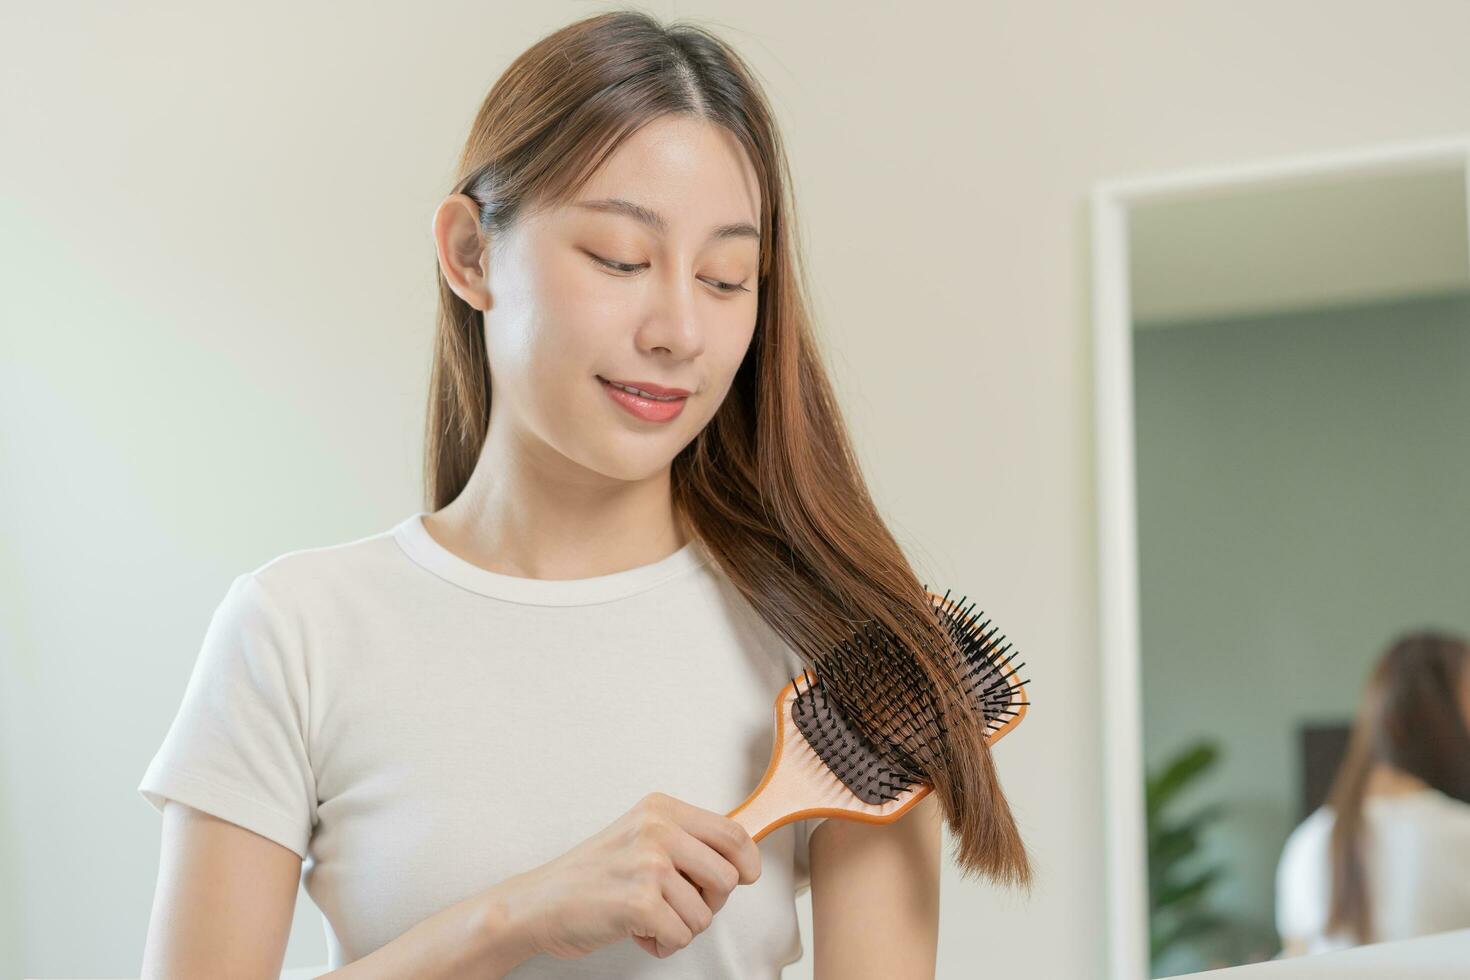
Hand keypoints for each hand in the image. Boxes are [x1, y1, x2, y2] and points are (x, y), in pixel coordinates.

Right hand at [493, 791, 761, 960]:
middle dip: (709, 902)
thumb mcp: (640, 837)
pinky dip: (662, 945)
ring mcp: (649, 864)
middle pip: (729, 876)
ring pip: (705, 913)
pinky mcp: (640, 901)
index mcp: (661, 809)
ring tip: (647, 916)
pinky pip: (681, 936)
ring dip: (681, 927)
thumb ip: (686, 840)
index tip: (744, 877)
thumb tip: (743, 857)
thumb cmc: (593, 876)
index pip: (733, 832)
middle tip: (676, 903)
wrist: (539, 904)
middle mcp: (657, 829)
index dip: (747, 862)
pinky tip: (637, 931)